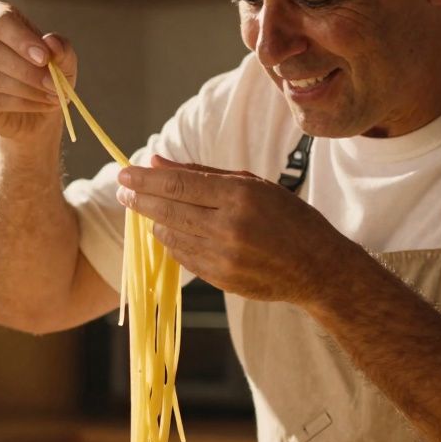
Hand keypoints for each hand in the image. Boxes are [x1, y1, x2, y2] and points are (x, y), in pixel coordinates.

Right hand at [0, 1, 77, 141]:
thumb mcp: (62, 60)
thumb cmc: (45, 73)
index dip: (21, 39)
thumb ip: (62, 49)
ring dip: (26, 89)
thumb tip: (51, 42)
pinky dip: (20, 104)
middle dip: (26, 70)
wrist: (34, 109)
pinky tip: (39, 104)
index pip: (0, 21)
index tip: (44, 58)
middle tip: (53, 84)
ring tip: (52, 96)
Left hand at [115, 155, 358, 306]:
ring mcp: (223, 257)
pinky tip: (173, 231)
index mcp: (240, 197)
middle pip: (168, 210)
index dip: (146, 180)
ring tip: (151, 210)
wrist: (317, 268)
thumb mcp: (253, 185)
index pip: (178, 185)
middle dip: (139, 199)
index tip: (124, 173)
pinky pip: (182, 257)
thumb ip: (202, 174)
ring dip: (156, 221)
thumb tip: (157, 162)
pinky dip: (173, 242)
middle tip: (122, 190)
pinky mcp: (220, 279)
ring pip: (170, 235)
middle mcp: (229, 227)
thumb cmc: (288, 218)